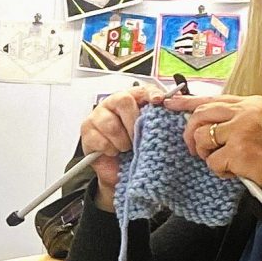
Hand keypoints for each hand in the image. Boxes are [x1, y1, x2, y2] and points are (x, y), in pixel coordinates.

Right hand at [76, 83, 166, 211]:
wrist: (119, 171)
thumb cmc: (136, 149)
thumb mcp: (151, 134)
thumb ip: (160, 119)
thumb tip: (174, 108)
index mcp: (131, 100)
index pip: (141, 90)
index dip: (150, 94)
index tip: (159, 101)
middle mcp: (113, 103)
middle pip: (123, 100)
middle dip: (133, 122)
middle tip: (136, 138)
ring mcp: (98, 116)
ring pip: (110, 123)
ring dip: (121, 140)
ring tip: (125, 148)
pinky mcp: (87, 131)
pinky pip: (99, 139)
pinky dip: (109, 148)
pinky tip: (113, 151)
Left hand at [165, 92, 261, 186]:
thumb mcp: (256, 124)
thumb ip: (231, 118)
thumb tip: (198, 118)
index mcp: (251, 103)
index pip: (212, 98)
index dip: (188, 102)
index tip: (171, 103)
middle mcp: (247, 111)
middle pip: (201, 114)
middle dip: (191, 133)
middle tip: (194, 148)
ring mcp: (242, 129)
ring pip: (202, 137)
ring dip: (206, 154)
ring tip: (223, 160)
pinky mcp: (238, 150)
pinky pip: (212, 161)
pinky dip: (219, 170)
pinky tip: (234, 171)